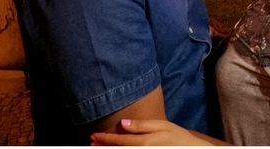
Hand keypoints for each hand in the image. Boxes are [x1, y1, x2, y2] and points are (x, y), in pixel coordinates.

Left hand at [91, 118, 208, 145]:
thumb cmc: (177, 136)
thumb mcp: (161, 126)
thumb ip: (141, 125)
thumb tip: (122, 123)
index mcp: (144, 142)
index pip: (119, 140)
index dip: (105, 138)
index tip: (93, 136)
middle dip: (103, 147)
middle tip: (91, 144)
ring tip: (98, 148)